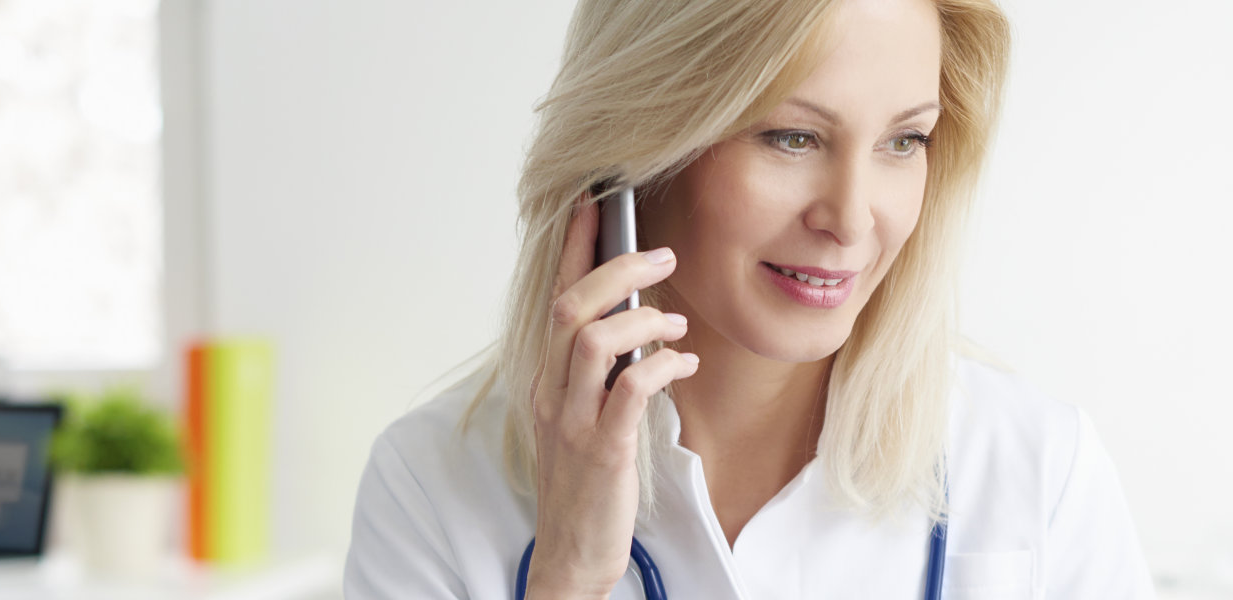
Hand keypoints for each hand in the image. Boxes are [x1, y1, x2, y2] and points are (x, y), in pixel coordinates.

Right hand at [523, 198, 698, 598]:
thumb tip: (640, 322)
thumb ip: (604, 371)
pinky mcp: (602, 448)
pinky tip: (685, 362)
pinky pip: (630, 390)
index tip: (596, 205)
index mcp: (547, 378)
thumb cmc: (588, 480)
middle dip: (619, 269)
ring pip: (594, 341)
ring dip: (643, 319)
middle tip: (663, 254)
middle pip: (573, 307)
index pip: (555, 297)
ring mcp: (572, 419)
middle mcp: (551, 392)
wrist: (573, 550)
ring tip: (678, 323)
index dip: (575, 248)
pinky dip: (662, 366)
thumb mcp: (586, 415)